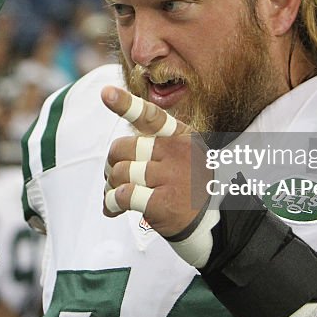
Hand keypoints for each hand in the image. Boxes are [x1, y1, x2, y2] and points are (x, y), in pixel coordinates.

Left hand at [100, 86, 210, 237]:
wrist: (211, 222)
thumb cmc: (187, 185)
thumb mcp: (180, 156)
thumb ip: (152, 145)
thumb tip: (114, 151)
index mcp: (181, 135)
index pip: (150, 116)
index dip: (126, 104)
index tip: (106, 93)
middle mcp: (178, 152)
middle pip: (123, 148)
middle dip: (110, 164)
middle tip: (113, 176)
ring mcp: (172, 177)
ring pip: (120, 172)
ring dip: (109, 187)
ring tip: (114, 195)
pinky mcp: (163, 203)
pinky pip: (123, 196)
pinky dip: (111, 203)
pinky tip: (113, 209)